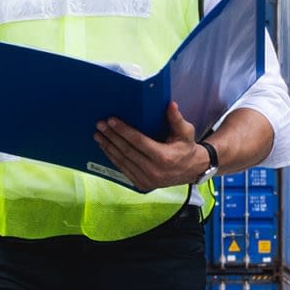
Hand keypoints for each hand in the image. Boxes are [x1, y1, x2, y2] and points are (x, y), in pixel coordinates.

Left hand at [94, 101, 209, 192]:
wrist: (191, 171)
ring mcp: (146, 180)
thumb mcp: (186, 133)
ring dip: (108, 147)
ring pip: (122, 161)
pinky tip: (106, 148)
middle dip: (111, 136)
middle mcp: (154, 171)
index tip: (111, 121)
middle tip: (100, 125)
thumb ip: (177, 119)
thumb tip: (170, 104)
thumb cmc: (186, 149)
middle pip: (127, 151)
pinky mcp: (141, 184)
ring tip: (98, 135)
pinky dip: (113, 158)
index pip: (138, 141)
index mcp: (164, 157)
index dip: (123, 130)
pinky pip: (123, 169)